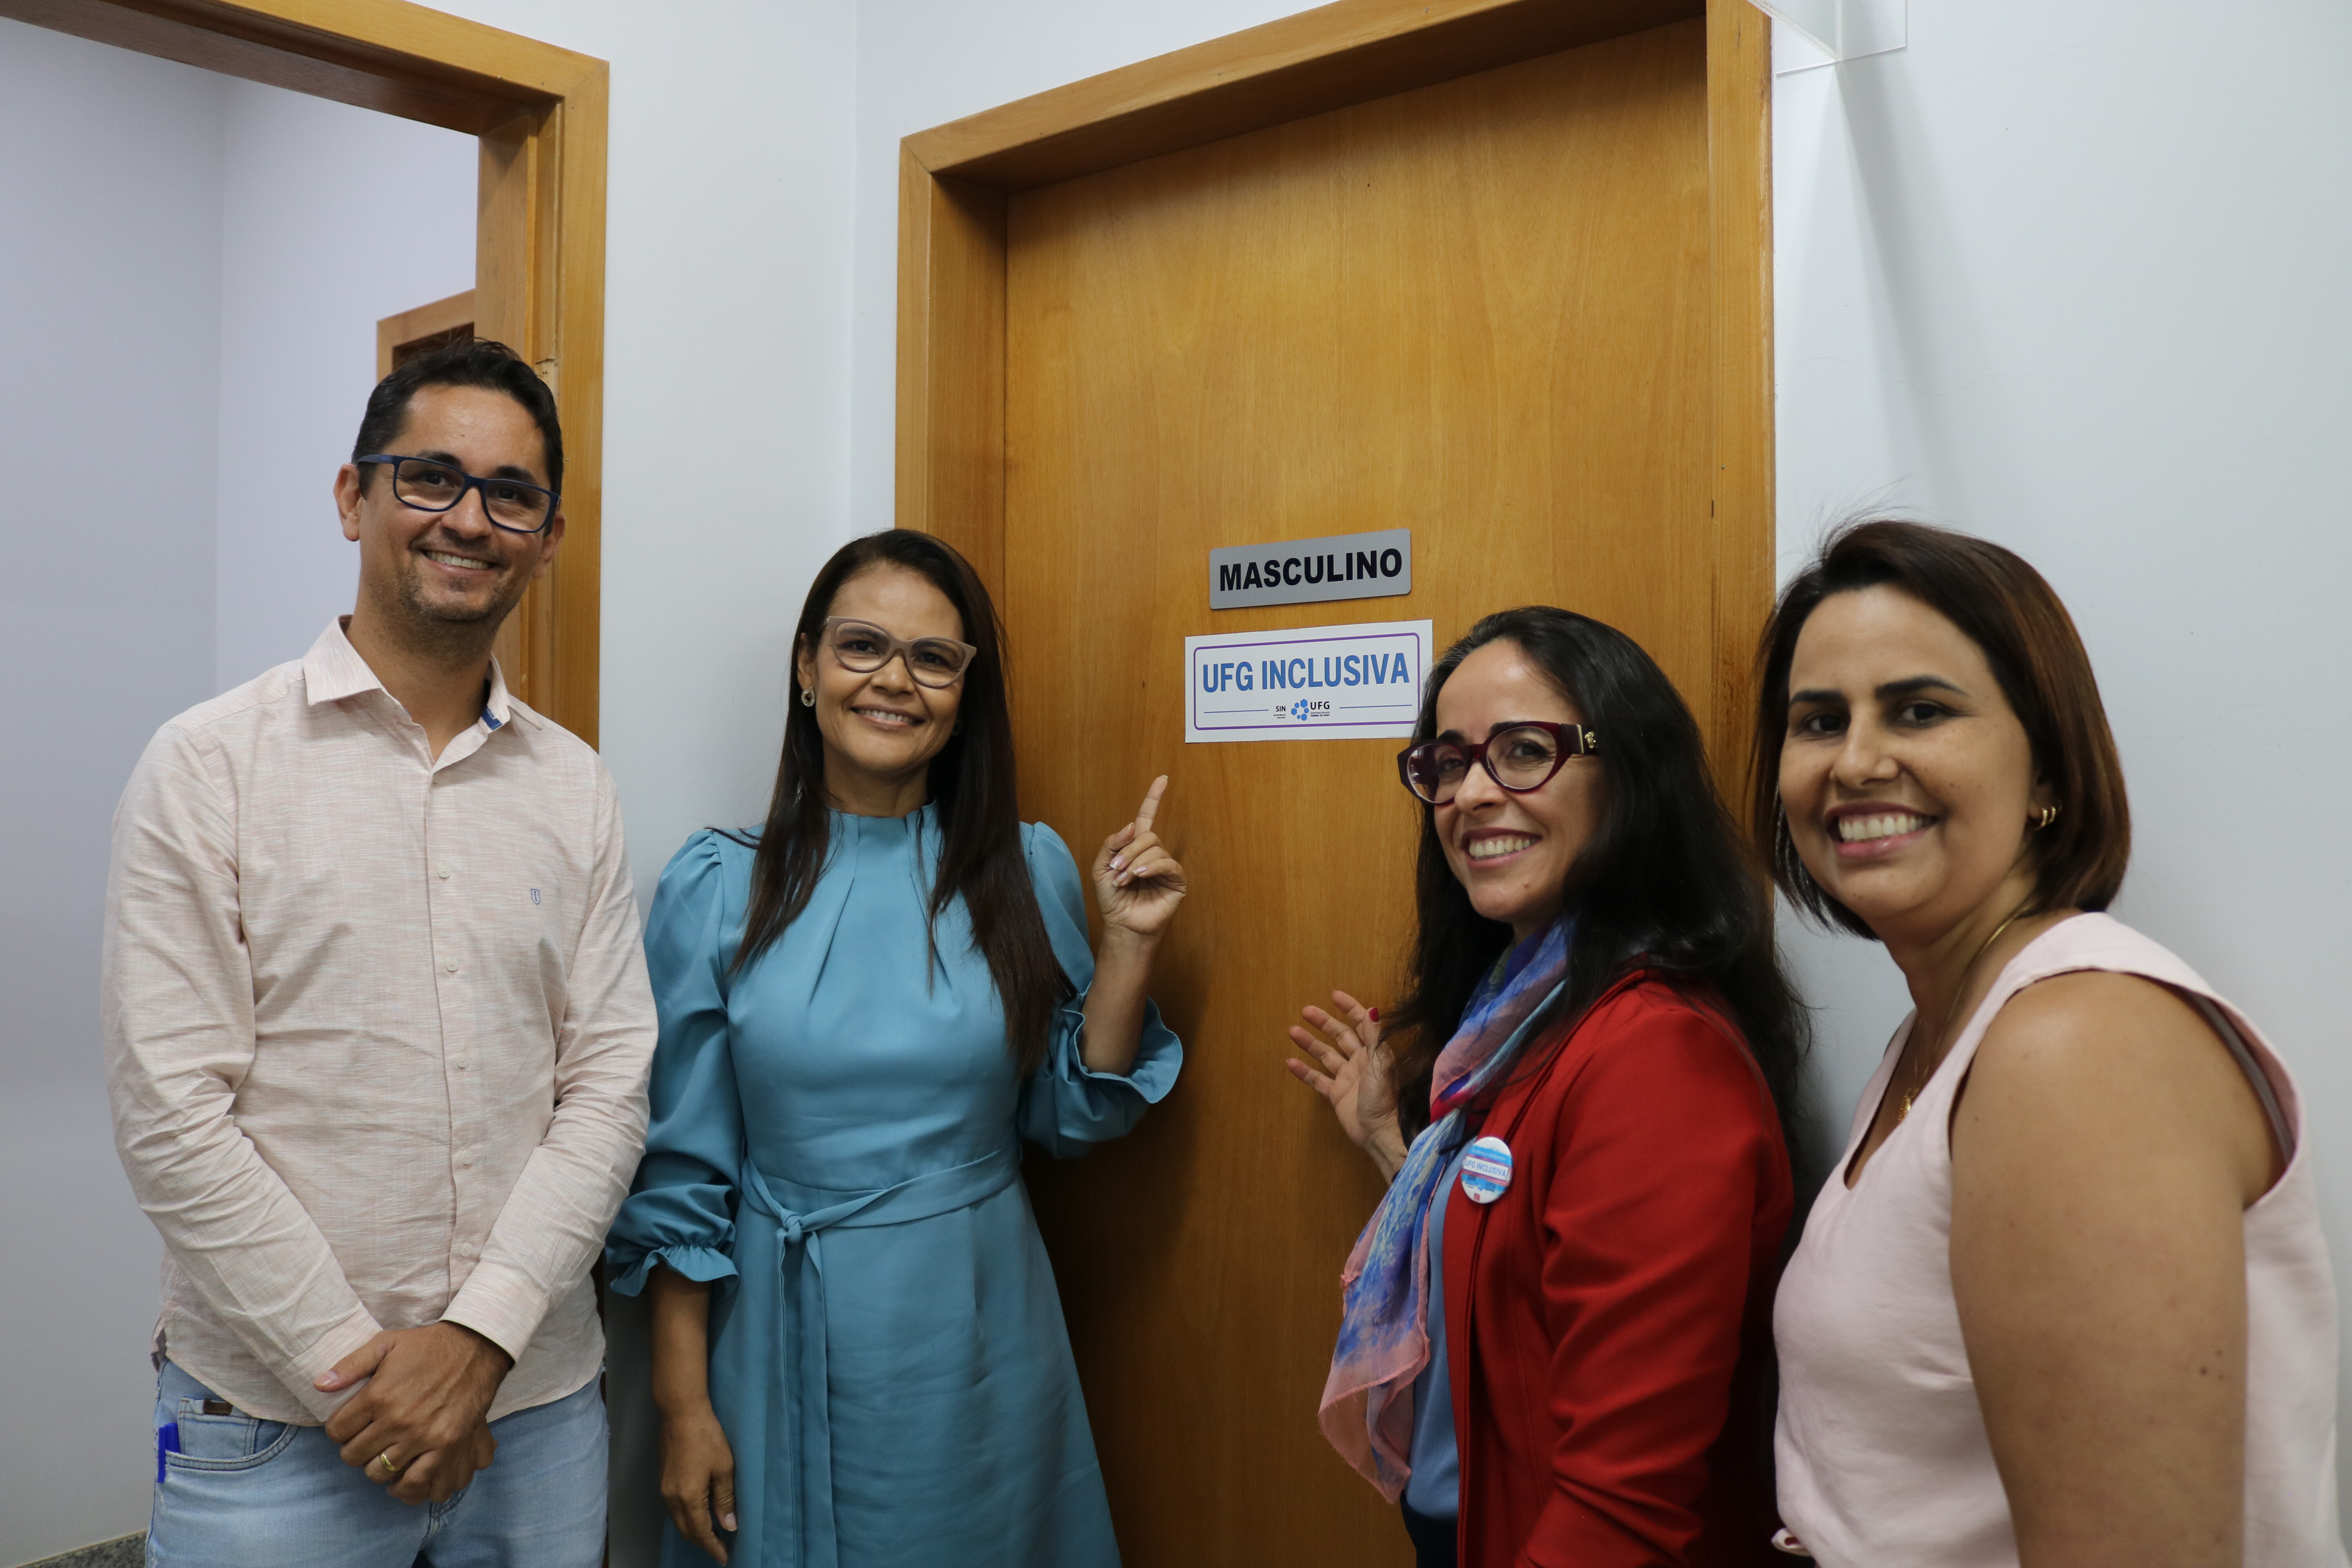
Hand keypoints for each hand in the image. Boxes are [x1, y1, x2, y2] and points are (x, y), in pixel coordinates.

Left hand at [319, 1321, 512, 1504]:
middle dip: (355, 1449)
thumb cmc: (428, 1346)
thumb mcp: (387, 1343)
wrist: (476, 1348)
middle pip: (354, 1456)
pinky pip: (417, 1483)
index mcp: (378, 1395)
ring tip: (384, 1456)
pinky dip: (405, 1488)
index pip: (337, 1431)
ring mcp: (423, 1436)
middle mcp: (398, 1419)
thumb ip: (351, 1364)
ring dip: (376, 1467)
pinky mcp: (447, 1446)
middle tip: (367, 1439)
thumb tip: (320, 1385)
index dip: (339, 1429)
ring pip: (380, 1473)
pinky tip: (402, 1478)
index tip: (350, 1424)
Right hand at [659, 1404, 738, 1563]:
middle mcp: (672, 1498)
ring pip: (678, 1521)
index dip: (713, 1547)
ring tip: (711, 1536)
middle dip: (703, 1543)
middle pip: (687, 1530)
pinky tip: (697, 1515)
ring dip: (693, 1531)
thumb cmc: (707, 1438)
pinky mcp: (663, 1479)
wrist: (681, 1413)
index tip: (725, 1558)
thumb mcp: (723, 1469)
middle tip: (720, 1550)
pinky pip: (673, 1509)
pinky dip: (686, 1518)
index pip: (701, 1532)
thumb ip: (725, 1500)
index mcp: (688, 1497)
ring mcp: (664, 1489)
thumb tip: (729, 1526)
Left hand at [1093, 775, 1185, 939]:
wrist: (1122, 925)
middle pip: (1147, 835)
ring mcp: (1166, 867)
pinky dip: (1151, 867)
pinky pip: (1168, 863)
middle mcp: (1153, 854)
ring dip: (1135, 863)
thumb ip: (1112, 843)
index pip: (1147, 817)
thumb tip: (1132, 825)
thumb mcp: (1101, 867)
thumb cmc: (1112, 899)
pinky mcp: (1177, 881)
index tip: (1162, 778)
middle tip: (1116, 870)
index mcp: (1136, 847)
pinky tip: (1139, 877)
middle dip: (1128, 850)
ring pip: (1155, 848)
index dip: (1154, 798)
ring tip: (1124, 880)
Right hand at [1285, 990, 1407, 1178]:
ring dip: (1310, 1043)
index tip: (1335, 995)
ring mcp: (1347, 1078)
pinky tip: (1290, 1062)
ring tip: (1292, 1031)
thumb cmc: (1384, 1098)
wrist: (1380, 1132)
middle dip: (1324, 1023)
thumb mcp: (1380, 1064)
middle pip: (1340, 1036)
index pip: (1362, 1024)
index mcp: (1374, 1052)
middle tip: (1306, 1011)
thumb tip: (1371, 1008)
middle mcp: (1361, 1062)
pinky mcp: (1337, 1095)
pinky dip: (1304, 1071)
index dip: (1350, 1008)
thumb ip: (1375, 1037)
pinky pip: (1318, 1079)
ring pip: (1326, 1055)